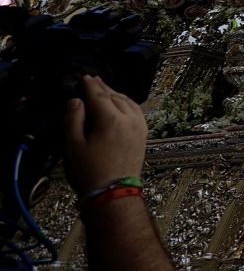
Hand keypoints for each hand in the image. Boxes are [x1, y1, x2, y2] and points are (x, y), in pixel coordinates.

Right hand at [64, 74, 147, 194]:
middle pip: (115, 96)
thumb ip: (73, 120)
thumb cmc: (89, 172)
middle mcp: (130, 119)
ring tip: (104, 90)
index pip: (99, 95)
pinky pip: (135, 111)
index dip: (89, 85)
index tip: (83, 77)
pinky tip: (119, 104)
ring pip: (127, 102)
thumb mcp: (73, 146)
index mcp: (112, 119)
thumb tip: (76, 100)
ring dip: (115, 94)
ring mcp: (140, 126)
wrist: (113, 193)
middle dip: (102, 88)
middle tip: (92, 80)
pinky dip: (125, 103)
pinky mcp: (143, 134)